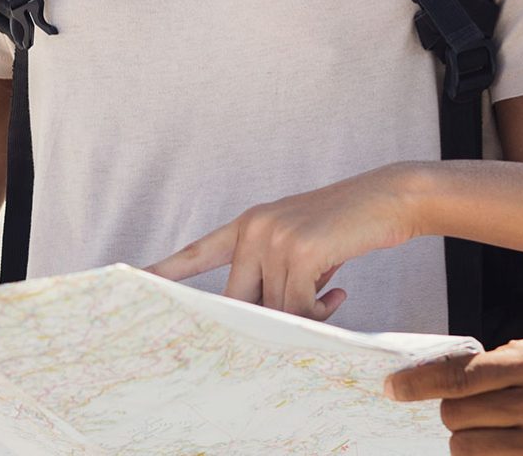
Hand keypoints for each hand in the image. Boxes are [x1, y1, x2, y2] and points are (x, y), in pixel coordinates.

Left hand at [145, 166, 421, 320]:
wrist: (389, 198)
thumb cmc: (345, 228)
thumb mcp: (301, 249)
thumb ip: (275, 277)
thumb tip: (263, 325)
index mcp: (248, 225)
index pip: (198, 251)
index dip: (166, 269)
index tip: (133, 280)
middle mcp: (252, 229)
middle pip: (237, 300)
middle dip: (265, 321)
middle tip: (297, 320)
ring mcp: (272, 238)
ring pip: (273, 309)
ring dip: (305, 316)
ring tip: (330, 299)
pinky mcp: (299, 250)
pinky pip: (298, 309)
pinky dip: (320, 313)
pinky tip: (339, 292)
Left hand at [386, 340, 522, 455]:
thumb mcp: (514, 357)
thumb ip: (471, 366)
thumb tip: (406, 383)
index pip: (461, 376)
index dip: (419, 382)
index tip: (391, 387)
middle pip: (455, 414)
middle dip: (451, 412)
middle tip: (472, 410)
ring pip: (464, 447)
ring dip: (463, 440)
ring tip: (487, 431)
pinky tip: (495, 447)